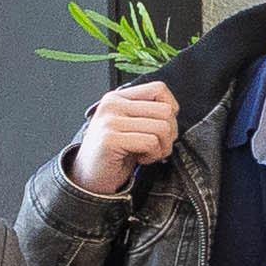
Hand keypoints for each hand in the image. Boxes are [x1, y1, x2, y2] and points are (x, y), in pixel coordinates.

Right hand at [69, 79, 179, 195]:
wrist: (91, 177)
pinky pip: (150, 142)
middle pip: (165, 111)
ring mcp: (109, 121)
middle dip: (170, 133)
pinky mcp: (110, 139)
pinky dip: (152, 155)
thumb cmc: (117, 152)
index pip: (158, 89)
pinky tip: (139, 159)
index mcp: (118, 97)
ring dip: (162, 147)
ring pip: (162, 127)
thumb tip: (173, 110)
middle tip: (156, 145)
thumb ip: (148, 112)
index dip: (171, 109)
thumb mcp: (132, 125)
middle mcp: (112, 105)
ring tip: (147, 153)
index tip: (162, 126)